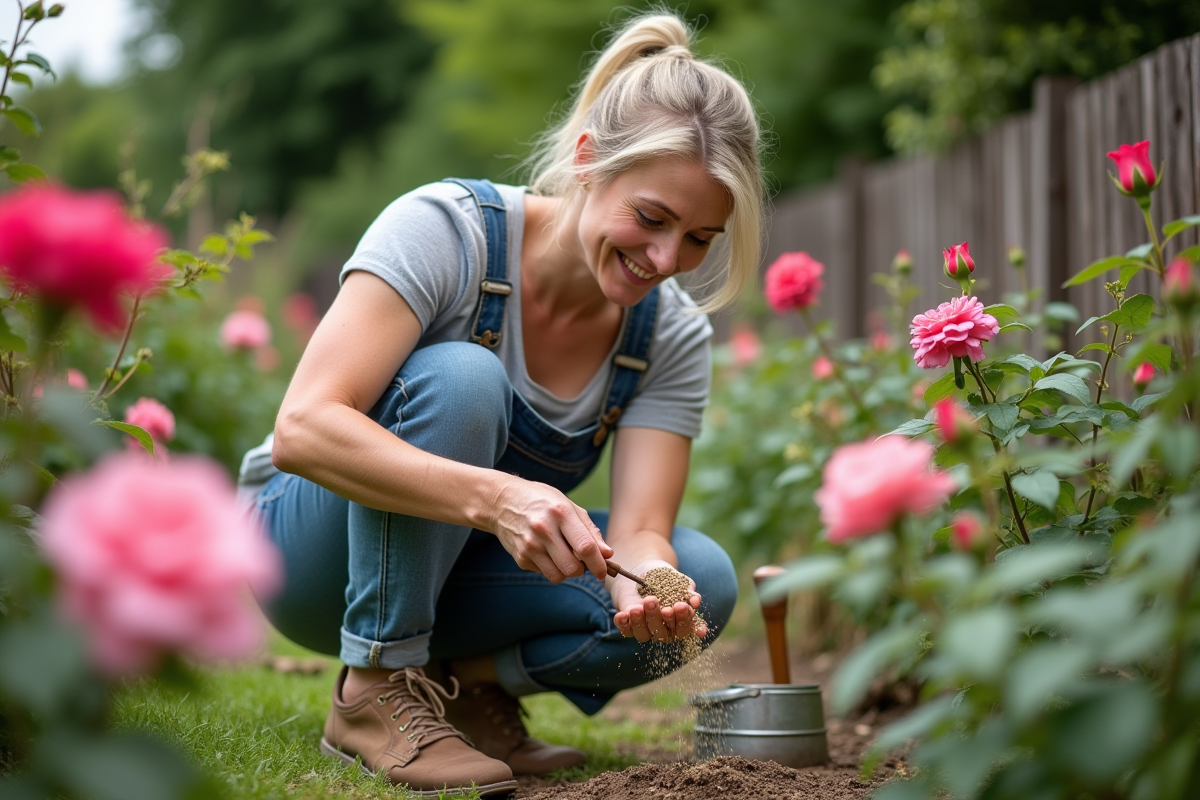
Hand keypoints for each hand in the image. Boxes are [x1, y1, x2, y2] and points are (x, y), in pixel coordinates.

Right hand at [490, 478, 612, 582]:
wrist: (502, 501)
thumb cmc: (542, 502)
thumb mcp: (569, 506)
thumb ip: (590, 531)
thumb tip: (607, 554)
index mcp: (561, 512)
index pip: (585, 547)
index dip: (599, 564)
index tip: (604, 571)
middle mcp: (544, 529)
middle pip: (573, 568)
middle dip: (582, 570)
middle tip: (581, 560)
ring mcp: (530, 545)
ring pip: (558, 576)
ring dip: (566, 571)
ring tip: (563, 555)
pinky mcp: (520, 557)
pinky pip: (544, 573)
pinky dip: (550, 568)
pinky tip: (545, 552)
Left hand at [611, 559, 705, 642]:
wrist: (643, 572)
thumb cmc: (665, 579)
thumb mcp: (679, 582)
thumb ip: (689, 592)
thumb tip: (696, 601)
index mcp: (678, 622)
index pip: (684, 628)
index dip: (685, 621)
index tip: (683, 607)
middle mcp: (662, 630)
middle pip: (665, 633)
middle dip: (666, 620)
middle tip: (666, 608)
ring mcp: (645, 629)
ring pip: (644, 634)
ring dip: (643, 622)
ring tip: (640, 607)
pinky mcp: (628, 626)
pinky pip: (625, 630)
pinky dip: (624, 623)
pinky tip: (623, 614)